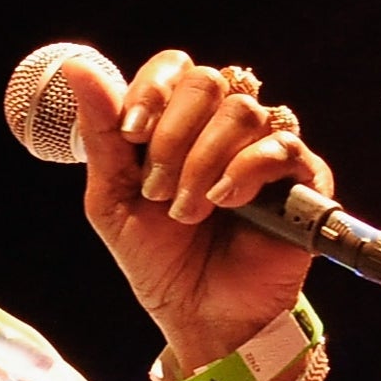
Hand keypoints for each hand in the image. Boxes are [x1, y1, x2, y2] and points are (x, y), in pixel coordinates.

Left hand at [65, 50, 331, 366]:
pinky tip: (226, 202)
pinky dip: (245, 170)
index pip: (175, 67)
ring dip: (203, 162)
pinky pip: (281, 145)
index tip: (130, 136)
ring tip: (188, 210)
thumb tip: (76, 66)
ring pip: (242, 110)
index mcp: (182, 121)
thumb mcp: (112, 196)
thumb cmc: (157, 258)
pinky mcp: (303, 177)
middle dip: (174, 135)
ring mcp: (266, 147)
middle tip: (157, 190)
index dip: (152, 91)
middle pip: (208, 81)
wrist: (198, 314)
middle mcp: (226, 125)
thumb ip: (102, 130)